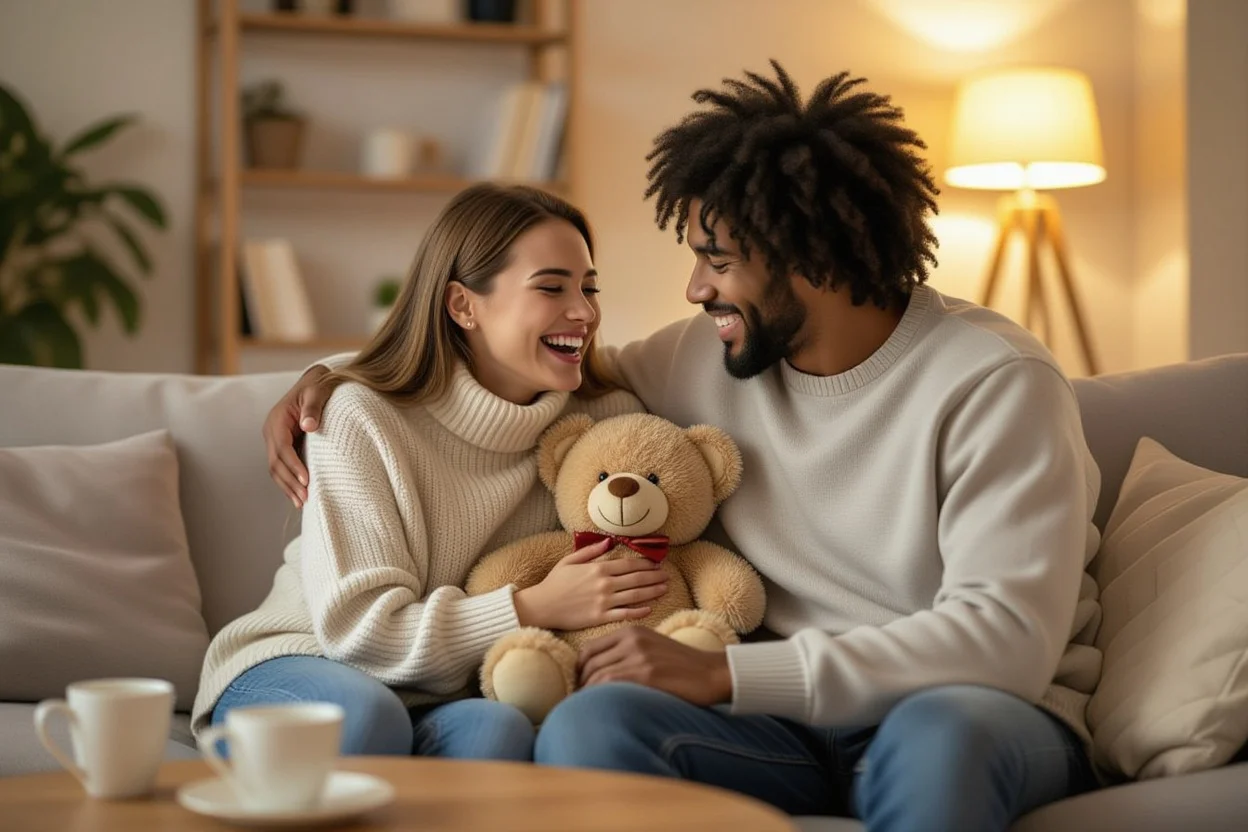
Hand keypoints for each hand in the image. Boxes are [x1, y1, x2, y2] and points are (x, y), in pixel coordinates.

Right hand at [264, 364, 332, 507]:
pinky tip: (298, 495)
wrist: (315, 381)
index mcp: (277, 420)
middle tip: (305, 498)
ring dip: (287, 486)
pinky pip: (281, 466)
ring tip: (301, 502)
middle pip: (275, 462)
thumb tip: (309, 426)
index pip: (282, 448)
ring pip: (275, 468)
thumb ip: (314, 407)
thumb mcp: (318, 391)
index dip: (293, 466)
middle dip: (289, 482)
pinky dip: (288, 481)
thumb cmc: (318, 386)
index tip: (306, 480)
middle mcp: (272, 431)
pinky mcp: (282, 445)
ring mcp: (275, 439)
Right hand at [513, 540, 667, 630]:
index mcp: (598, 569)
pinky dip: (639, 611)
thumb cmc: (554, 583)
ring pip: (635, 595)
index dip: (646, 563)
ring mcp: (603, 602)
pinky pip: (624, 614)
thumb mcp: (570, 560)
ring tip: (665, 588)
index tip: (657, 563)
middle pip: (637, 578)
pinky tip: (650, 608)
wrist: (541, 606)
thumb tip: (608, 542)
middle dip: (654, 576)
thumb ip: (590, 551)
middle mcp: (604, 584)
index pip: (629, 564)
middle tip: (668, 575)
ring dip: (652, 591)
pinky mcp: (600, 617)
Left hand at [578, 626, 732, 706]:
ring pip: (596, 675)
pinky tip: (599, 707)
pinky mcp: (647, 673)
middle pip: (589, 663)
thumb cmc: (682, 666)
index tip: (580, 685)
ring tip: (586, 708)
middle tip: (579, 701)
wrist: (712, 672)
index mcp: (631, 631)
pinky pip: (609, 683)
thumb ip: (627, 653)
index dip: (579, 670)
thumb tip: (599, 673)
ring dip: (586, 694)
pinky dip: (598, 696)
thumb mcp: (651, 648)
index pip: (589, 649)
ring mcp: (639, 655)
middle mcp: (632, 639)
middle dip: (580, 684)